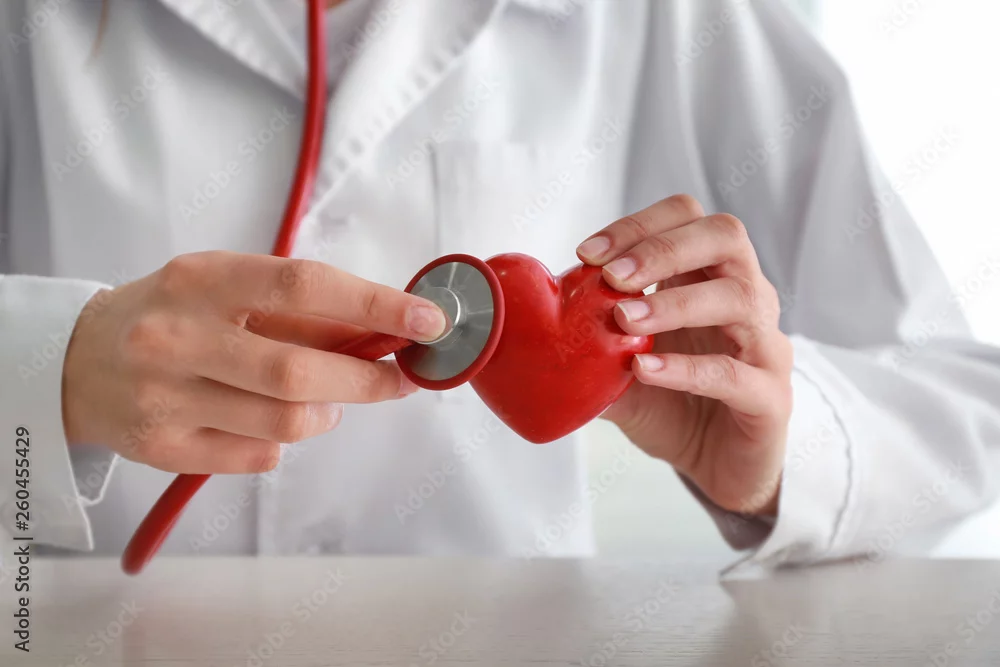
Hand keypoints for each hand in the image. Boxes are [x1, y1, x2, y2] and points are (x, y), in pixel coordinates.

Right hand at [62, 251, 446, 473]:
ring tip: (324, 402)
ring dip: (325, 414)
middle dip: (367, 381)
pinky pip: (257, 457)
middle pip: (299, 372)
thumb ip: (299, 310)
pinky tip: (269, 422)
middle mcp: (176, 337)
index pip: (304, 287)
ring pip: (284, 424)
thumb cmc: (171, 315)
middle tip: (398, 380)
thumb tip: (385, 328)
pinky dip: (283, 442)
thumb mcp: (225, 287)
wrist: (76, 360)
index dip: (375, 304)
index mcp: (201, 280)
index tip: (427, 321)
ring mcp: (165, 398)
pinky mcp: (161, 449)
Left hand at [576, 195, 792, 515]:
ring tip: (623, 320)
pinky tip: (645, 368)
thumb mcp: (618, 369)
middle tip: (613, 276)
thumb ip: (585, 345)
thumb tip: (526, 329)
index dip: (638, 225)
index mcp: (708, 277)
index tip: (587, 254)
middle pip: (725, 237)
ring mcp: (764, 345)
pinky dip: (686, 368)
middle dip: (662, 248)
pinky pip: (735, 372)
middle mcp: (745, 298)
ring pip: (738, 298)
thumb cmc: (673, 405)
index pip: (686, 218)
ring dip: (674, 303)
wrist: (717, 467)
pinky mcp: (771, 397)